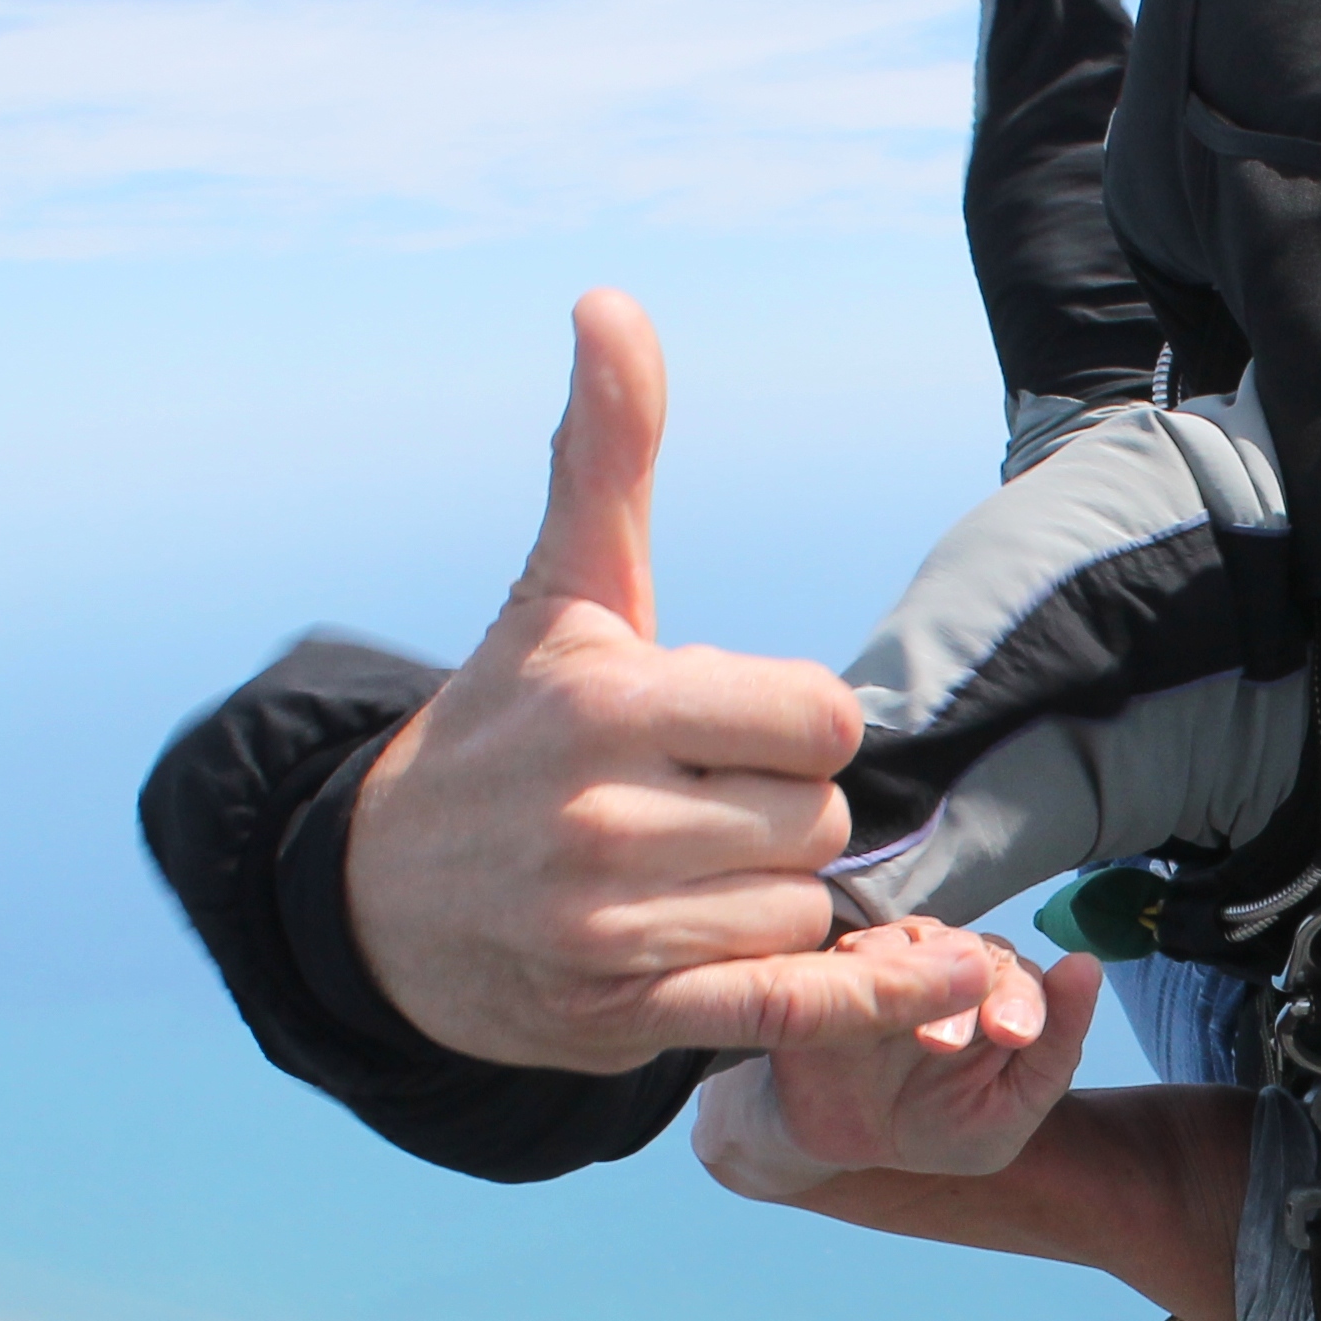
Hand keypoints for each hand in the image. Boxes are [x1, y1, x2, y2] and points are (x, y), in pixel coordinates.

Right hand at [346, 292, 1009, 1073]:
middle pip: (823, 821)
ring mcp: (609, 928)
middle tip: (709, 813)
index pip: (820, 720)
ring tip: (699, 883)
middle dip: (789, 818)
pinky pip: (789, 1010)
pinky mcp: (623, 1017)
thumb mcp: (565, 594)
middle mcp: (602, 816)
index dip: (799, 728)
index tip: (736, 734)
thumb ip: (607, 454)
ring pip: (807, 911)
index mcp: (606, 703)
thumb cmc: (506, 726)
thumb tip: (613, 303)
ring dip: (779, 904)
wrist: (384, 895)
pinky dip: (868, 1004)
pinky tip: (936, 985)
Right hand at [752, 927, 1102, 1180]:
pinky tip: (864, 992)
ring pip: (921, 942)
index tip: (1015, 1036)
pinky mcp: (850, 963)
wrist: (852, 1145)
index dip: (1024, 1004)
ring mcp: (905, 957)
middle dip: (968, 998)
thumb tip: (1088, 964)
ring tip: (915, 1034)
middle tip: (944, 1047)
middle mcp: (961, 966)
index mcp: (1008, 998)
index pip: (1028, 983)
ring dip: (916, 980)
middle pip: (977, 956)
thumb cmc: (944, 1127)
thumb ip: (1056, 1050)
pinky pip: (860, 950)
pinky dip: (865, 965)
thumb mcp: (1008, 1110)